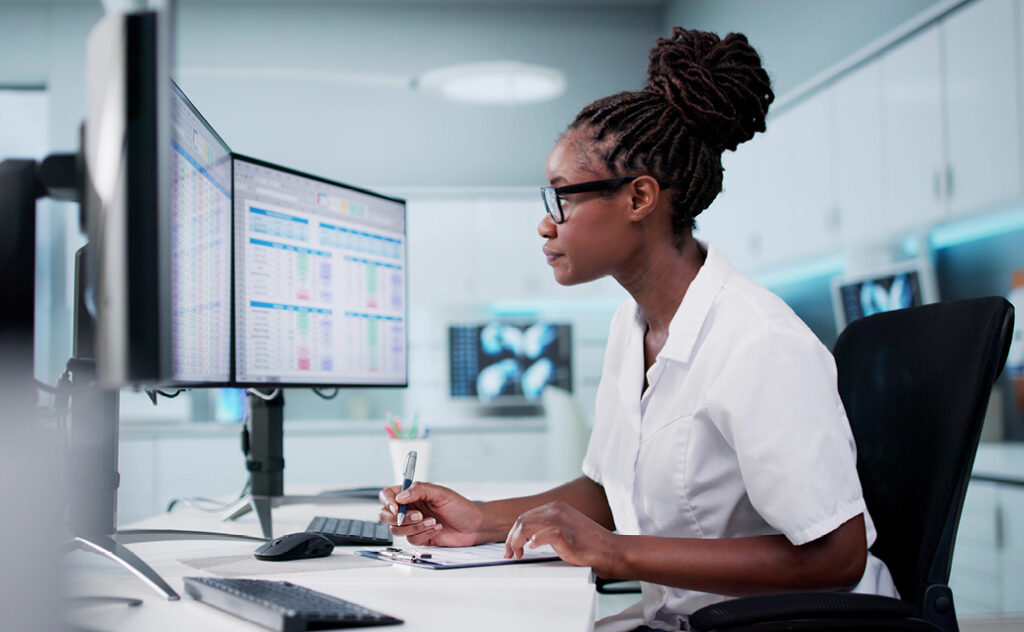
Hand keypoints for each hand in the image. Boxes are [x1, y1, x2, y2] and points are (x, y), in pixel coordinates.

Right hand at [378, 482, 484, 546]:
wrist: (473, 526)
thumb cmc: (459, 507)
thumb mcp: (440, 493)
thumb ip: (419, 490)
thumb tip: (400, 496)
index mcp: (411, 494)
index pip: (388, 495)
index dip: (387, 501)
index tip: (396, 507)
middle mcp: (409, 509)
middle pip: (386, 515)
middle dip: (400, 518)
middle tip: (419, 515)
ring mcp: (413, 524)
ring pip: (397, 530)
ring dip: (415, 527)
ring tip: (433, 521)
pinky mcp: (419, 537)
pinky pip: (411, 540)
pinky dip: (424, 534)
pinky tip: (437, 528)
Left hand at [504, 500, 623, 577]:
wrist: (611, 551)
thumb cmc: (590, 544)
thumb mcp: (566, 528)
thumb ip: (548, 527)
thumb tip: (527, 538)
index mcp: (556, 506)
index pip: (525, 516)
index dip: (513, 532)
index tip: (511, 546)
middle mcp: (557, 509)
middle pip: (521, 521)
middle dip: (511, 538)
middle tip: (510, 553)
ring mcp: (561, 520)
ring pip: (525, 526)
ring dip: (515, 542)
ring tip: (517, 555)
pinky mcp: (566, 534)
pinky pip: (542, 535)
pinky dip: (533, 542)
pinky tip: (532, 549)